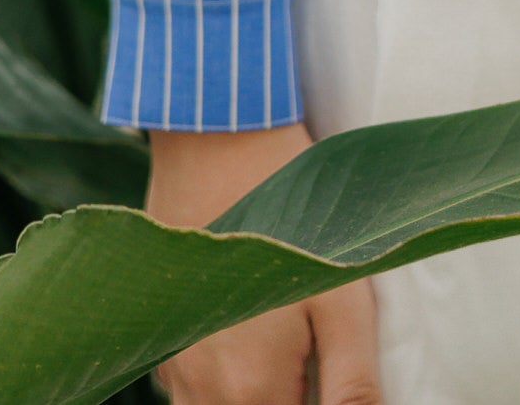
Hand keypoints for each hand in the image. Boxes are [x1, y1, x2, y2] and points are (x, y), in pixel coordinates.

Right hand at [147, 125, 379, 403]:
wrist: (217, 141)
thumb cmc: (291, 213)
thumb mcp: (341, 296)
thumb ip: (352, 381)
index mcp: (248, 391)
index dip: (323, 399)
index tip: (333, 368)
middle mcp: (200, 392)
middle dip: (293, 392)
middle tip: (317, 346)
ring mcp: (175, 368)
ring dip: (261, 392)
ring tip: (290, 339)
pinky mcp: (167, 339)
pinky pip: (196, 390)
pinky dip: (229, 380)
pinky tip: (256, 333)